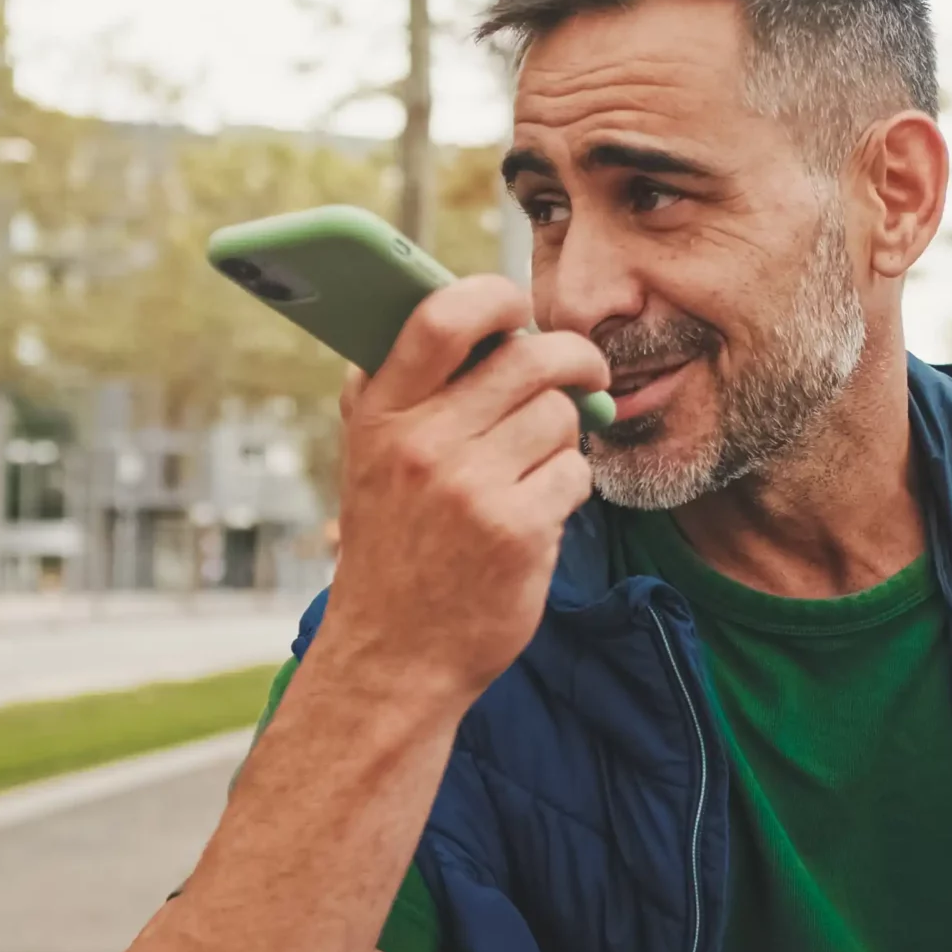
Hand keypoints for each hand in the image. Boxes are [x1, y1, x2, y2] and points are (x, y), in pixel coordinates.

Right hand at [315, 275, 607, 702]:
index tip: (515, 309)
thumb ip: (394, 389)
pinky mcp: (518, 531)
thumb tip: (445, 309)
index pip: (442, 317)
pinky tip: (537, 511)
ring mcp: (471, 488)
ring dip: (563, 436)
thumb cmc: (391, 548)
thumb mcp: (366, 461)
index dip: (493, 295)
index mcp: (382, 414)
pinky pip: (575, 473)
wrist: (393, 656)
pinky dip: (567, 487)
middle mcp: (423, 443)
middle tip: (584, 370)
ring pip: (561, 416)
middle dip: (572, 358)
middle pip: (530, 358)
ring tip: (533, 465)